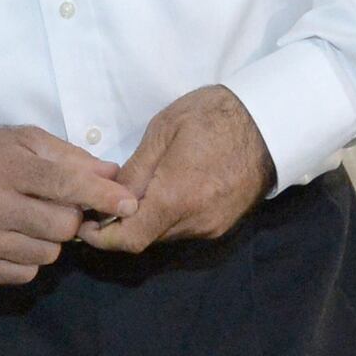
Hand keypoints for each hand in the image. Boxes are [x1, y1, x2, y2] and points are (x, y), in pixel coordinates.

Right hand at [0, 126, 138, 283]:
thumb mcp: (23, 141)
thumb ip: (70, 157)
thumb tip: (113, 175)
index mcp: (6, 167)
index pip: (65, 184)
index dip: (102, 194)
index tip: (129, 203)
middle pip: (63, 226)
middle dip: (70, 218)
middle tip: (55, 207)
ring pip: (48, 254)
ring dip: (49, 240)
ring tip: (29, 222)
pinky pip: (26, 274)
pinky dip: (28, 259)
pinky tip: (13, 238)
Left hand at [76, 85, 275, 253]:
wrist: (269, 120)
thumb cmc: (213, 116)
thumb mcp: (163, 131)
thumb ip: (135, 171)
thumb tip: (109, 198)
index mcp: (176, 198)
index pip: (129, 239)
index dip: (102, 238)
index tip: (85, 224)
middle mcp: (195, 221)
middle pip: (145, 237)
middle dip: (122, 224)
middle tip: (106, 199)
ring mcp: (212, 226)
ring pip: (165, 233)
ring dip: (147, 219)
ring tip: (140, 189)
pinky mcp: (223, 223)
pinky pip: (185, 228)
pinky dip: (169, 215)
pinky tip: (169, 190)